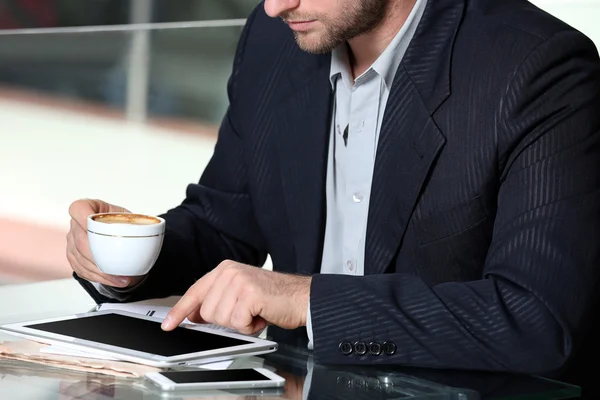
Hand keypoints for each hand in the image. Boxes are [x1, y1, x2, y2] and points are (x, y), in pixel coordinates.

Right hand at [66, 199, 142, 287]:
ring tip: (121, 279)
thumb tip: (153, 228)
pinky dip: (98, 277)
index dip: (82, 217)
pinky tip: (112, 280)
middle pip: (80, 241)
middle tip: (115, 267)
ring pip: (80, 259)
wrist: (118, 233)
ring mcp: (72, 241)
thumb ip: (137, 221)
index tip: (94, 226)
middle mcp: (76, 224)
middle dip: (98, 258)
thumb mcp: (130, 217)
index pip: (78, 208)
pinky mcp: (73, 256)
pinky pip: (81, 270)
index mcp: (89, 208)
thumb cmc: (122, 223)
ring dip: (101, 273)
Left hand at [161, 260, 311, 334]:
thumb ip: (216, 301)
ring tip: (255, 312)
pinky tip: (261, 314)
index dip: (180, 310)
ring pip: (221, 318)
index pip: (195, 291)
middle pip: (207, 311)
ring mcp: (239, 281)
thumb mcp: (240, 294)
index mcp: (225, 269)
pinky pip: (238, 322)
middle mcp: (229, 271)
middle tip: (246, 312)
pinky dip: (250, 326)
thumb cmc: (274, 298)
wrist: (301, 297)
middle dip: (226, 319)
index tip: (169, 323)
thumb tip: (194, 316)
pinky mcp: (249, 293)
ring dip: (240, 323)